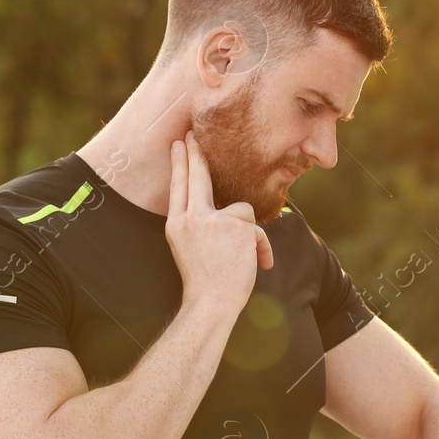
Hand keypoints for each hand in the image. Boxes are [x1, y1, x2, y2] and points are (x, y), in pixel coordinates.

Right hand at [165, 131, 274, 315]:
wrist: (211, 303)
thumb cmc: (205, 282)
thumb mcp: (191, 248)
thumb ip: (201, 224)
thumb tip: (227, 209)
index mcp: (177, 225)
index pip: (178, 186)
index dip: (180, 163)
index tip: (179, 143)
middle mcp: (191, 218)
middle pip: (197, 177)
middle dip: (196, 154)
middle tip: (193, 135)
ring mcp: (213, 220)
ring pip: (241, 210)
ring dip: (248, 234)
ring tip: (244, 260)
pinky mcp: (237, 226)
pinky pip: (257, 228)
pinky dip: (261, 247)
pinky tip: (257, 265)